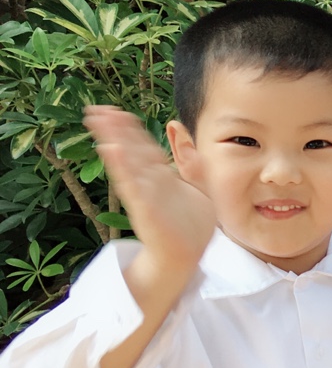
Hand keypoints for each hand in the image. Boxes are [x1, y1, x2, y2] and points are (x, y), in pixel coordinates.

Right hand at [84, 106, 214, 272]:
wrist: (187, 258)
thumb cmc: (191, 227)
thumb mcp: (198, 188)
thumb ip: (191, 163)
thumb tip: (184, 136)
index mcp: (162, 176)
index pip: (144, 146)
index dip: (131, 128)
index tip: (117, 111)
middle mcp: (151, 182)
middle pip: (132, 149)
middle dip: (115, 129)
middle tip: (97, 109)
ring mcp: (146, 193)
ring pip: (128, 162)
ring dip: (113, 140)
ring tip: (98, 122)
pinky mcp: (145, 208)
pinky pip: (132, 185)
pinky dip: (122, 167)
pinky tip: (110, 150)